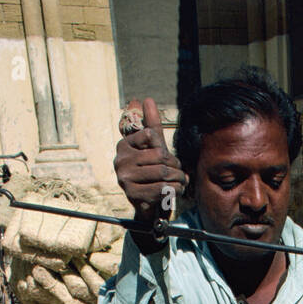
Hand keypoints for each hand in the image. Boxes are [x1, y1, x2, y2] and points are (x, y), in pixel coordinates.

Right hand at [114, 97, 186, 226]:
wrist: (148, 204)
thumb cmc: (152, 172)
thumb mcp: (153, 148)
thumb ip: (152, 125)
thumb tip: (147, 99)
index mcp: (124, 145)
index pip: (151, 135)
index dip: (166, 148)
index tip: (169, 159)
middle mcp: (120, 160)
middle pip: (159, 156)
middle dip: (176, 165)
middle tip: (182, 173)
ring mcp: (124, 178)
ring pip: (162, 173)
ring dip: (178, 178)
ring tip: (182, 181)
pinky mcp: (132, 195)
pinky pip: (161, 188)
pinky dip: (174, 190)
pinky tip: (176, 190)